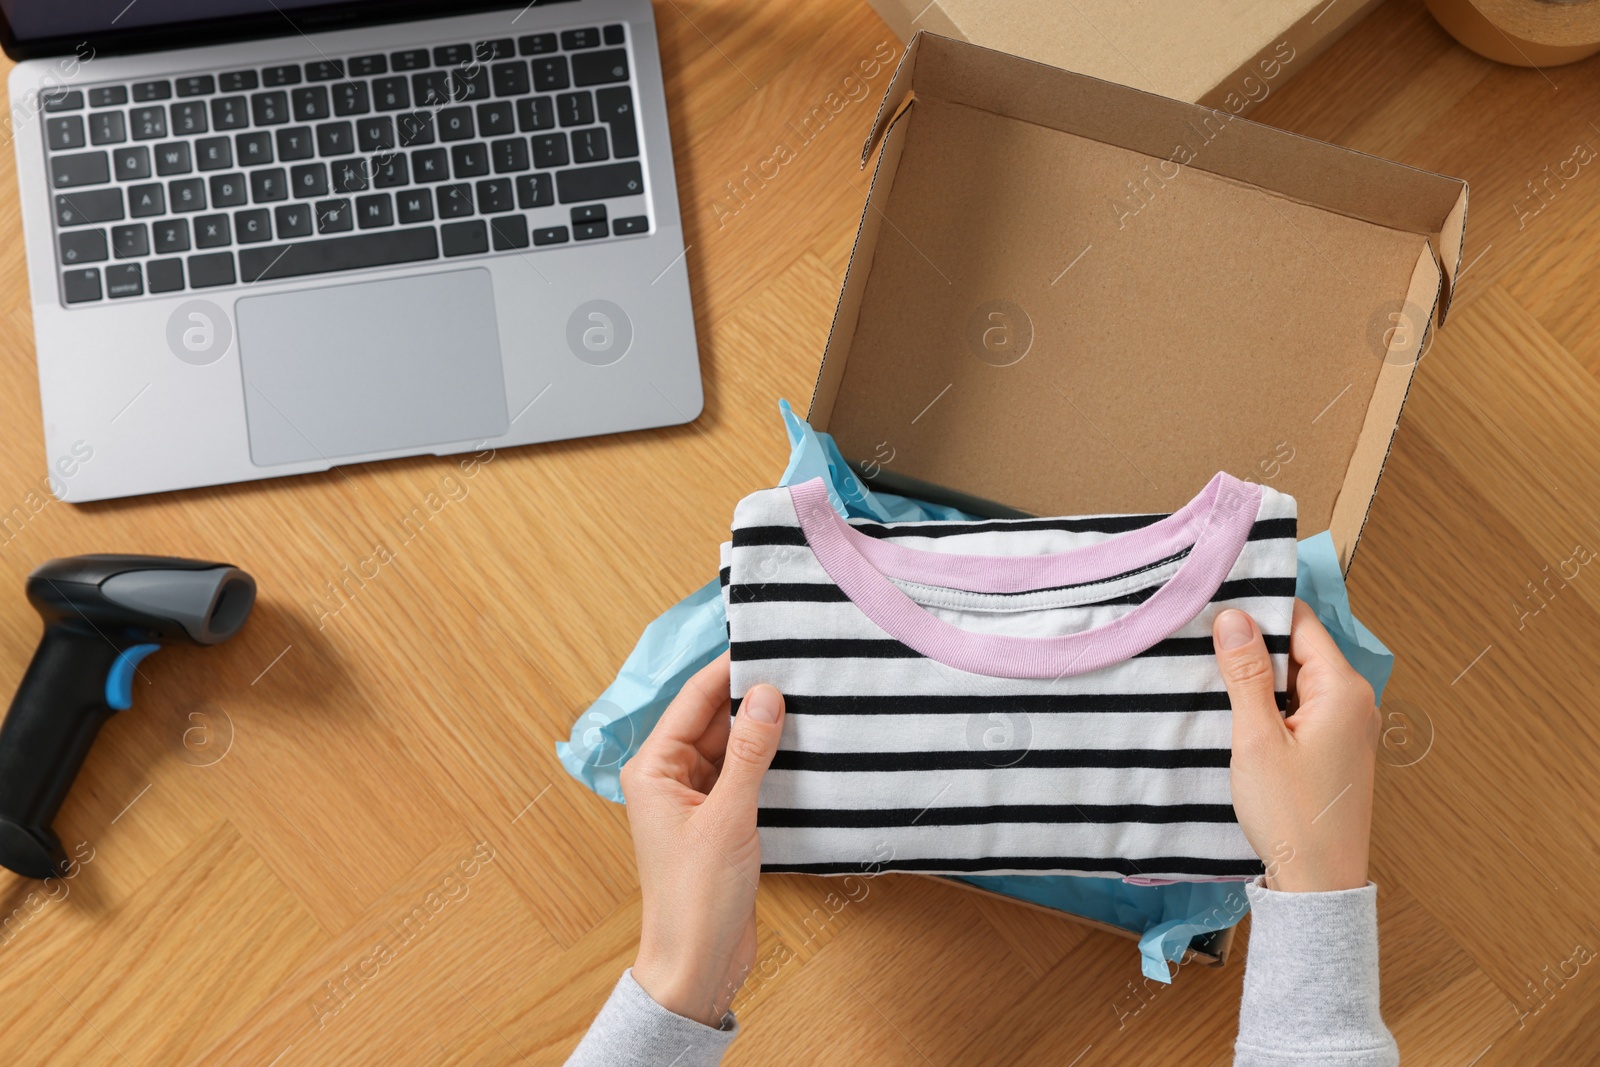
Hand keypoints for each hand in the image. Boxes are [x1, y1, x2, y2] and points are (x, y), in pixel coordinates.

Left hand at [620, 652, 785, 1025]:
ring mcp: (697, 798)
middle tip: (800, 667)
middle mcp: (671, 776)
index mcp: (654, 768)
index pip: (694, 699)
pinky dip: (770, 760)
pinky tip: (802, 745)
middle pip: (714, 718)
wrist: (698, 966)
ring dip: (764, 728)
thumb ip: (749, 754)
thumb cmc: (696, 899)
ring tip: (809, 698)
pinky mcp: (722, 820)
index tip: (767, 641)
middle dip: (752, 696)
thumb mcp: (728, 819)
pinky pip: (746, 773)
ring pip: (733, 745)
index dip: (729, 669)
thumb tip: (767, 695)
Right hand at [1214, 599, 1378, 892]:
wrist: (1317, 884)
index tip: (1215, 610)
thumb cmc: (1291, 814)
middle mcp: (1356, 702)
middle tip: (1203, 646)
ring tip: (1213, 680)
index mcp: (1344, 690)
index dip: (1259, 613)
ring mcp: (1348, 728)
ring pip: (1297, 682)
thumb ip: (1246, 675)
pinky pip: (1301, 709)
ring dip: (1259, 681)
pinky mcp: (1335, 750)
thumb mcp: (1257, 739)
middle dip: (1255, 648)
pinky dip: (1271, 707)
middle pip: (1299, 650)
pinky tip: (1238, 717)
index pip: (1301, 624)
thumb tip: (1234, 617)